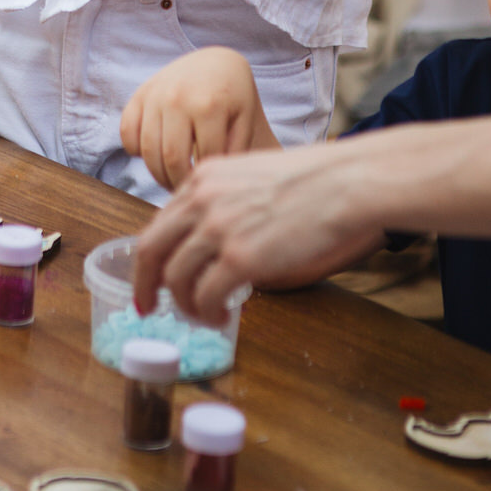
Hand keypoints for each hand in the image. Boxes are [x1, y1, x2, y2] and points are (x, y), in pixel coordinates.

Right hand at [120, 48, 276, 191]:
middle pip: (171, 159)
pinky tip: (154, 153)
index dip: (206, 180)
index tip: (208, 188)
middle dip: (178, 184)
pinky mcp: (140, 93)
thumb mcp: (244, 121)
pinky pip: (127, 132)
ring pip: (147, 150)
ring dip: (157, 174)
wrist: (215, 62)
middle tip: (186, 190)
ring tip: (172, 179)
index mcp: (209, 105)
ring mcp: (156, 94)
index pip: (203, 160)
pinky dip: (135, 150)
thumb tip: (212, 182)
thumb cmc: (233, 98)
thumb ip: (233, 152)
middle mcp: (178, 97)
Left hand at [132, 138, 386, 322]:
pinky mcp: (241, 258)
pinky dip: (208, 312)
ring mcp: (219, 228)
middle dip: (145, 285)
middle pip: (152, 250)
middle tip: (148, 308)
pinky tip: (222, 315)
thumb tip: (211, 237)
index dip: (152, 255)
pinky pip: (206, 296)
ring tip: (203, 315)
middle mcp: (203, 200)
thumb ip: (224, 199)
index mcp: (204, 177)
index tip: (151, 276)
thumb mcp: (251, 175)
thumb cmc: (312, 180)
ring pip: (176, 278)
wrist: (344, 183)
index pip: (160, 221)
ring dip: (185, 305)